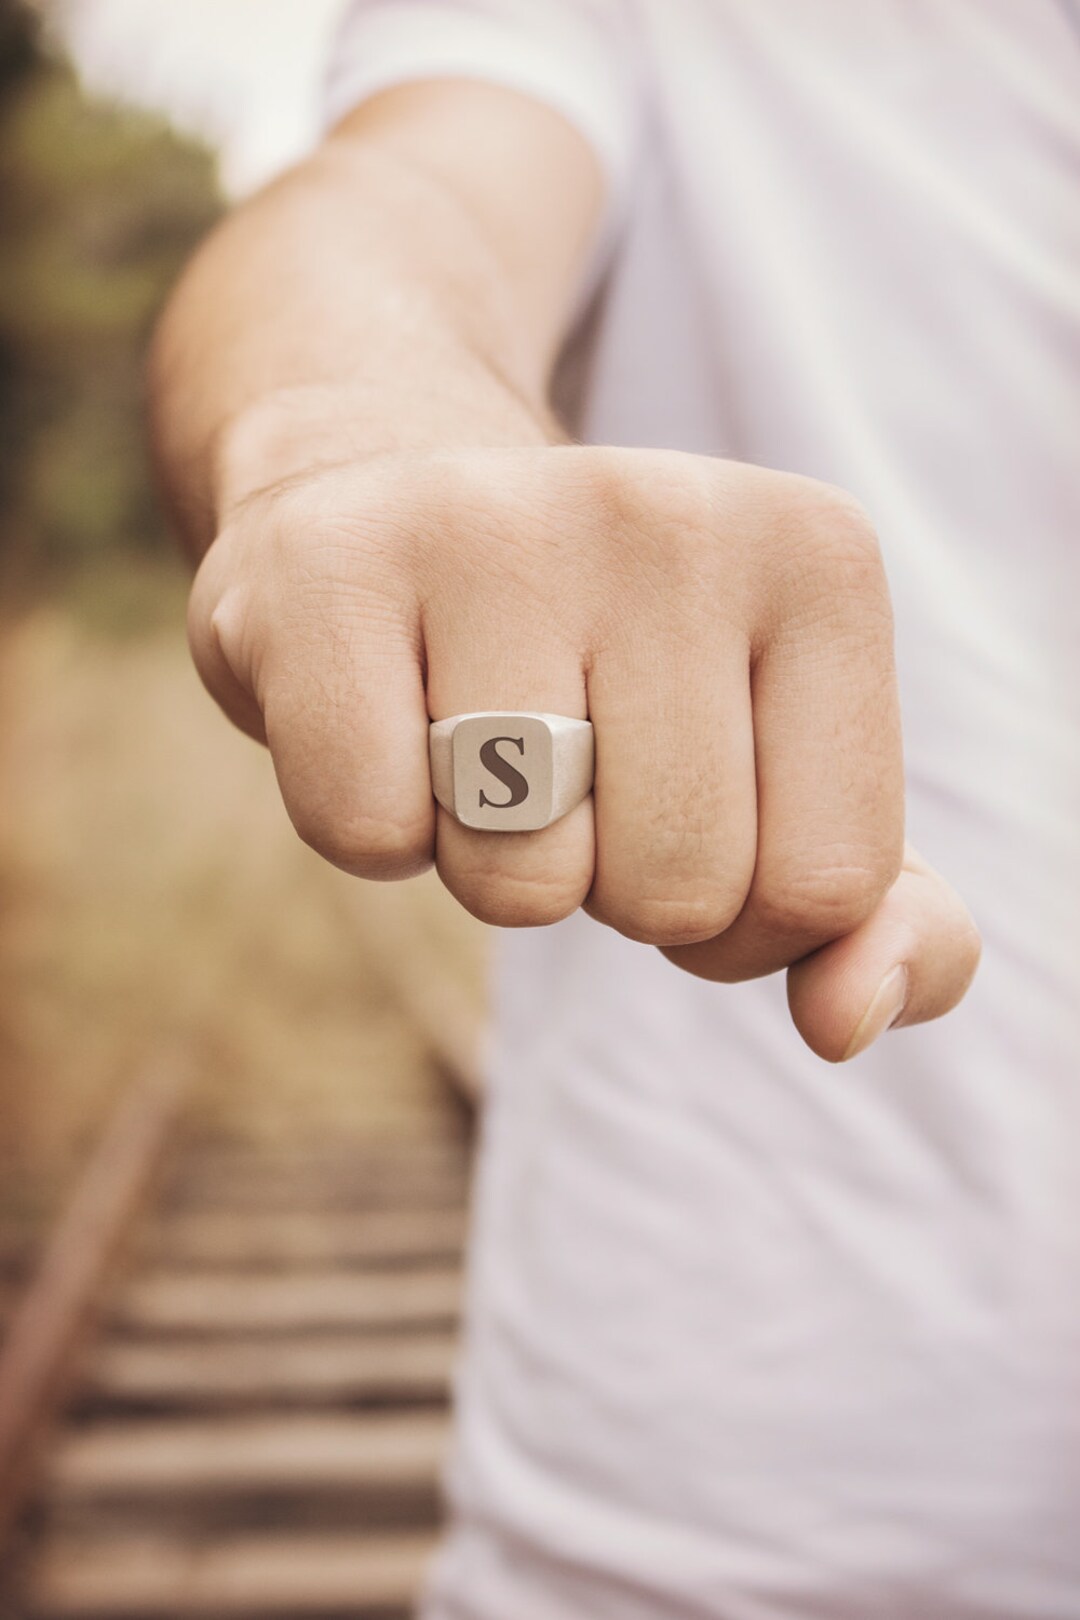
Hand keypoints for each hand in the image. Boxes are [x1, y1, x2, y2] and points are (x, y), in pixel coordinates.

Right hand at [188, 442, 979, 1060]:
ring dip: (490, 865)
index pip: (826, 887)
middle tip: (568, 769)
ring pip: (522, 885)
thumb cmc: (611, 677)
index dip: (743, 916)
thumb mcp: (784, 776)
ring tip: (475, 738)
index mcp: (820, 562)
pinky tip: (383, 717)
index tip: (685, 811)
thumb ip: (881, 918)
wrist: (399, 508)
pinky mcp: (331, 565)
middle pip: (677, 891)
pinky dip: (371, 828)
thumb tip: (848, 1021)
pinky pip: (366, 835)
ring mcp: (494, 524)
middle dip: (612, 886)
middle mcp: (674, 516)